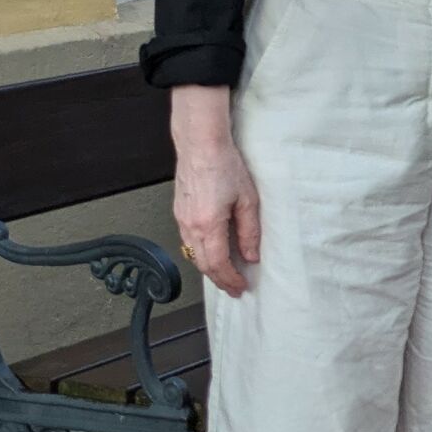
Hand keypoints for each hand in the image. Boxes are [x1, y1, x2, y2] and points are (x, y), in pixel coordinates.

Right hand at [173, 136, 261, 296]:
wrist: (200, 144)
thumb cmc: (223, 164)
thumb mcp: (247, 200)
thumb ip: (249, 231)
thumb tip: (251, 254)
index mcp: (208, 225)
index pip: (218, 264)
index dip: (230, 280)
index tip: (241, 287)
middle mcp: (190, 225)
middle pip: (202, 264)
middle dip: (219, 280)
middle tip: (234, 287)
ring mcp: (182, 218)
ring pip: (193, 254)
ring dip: (209, 268)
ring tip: (225, 274)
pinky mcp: (180, 211)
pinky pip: (188, 241)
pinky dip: (200, 253)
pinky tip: (212, 251)